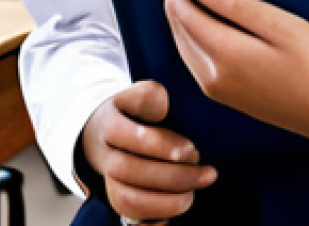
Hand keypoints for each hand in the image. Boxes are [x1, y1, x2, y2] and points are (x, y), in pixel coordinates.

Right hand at [80, 80, 216, 222]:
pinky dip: (154, 219)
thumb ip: (150, 95)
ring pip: (127, 199)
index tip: (189, 149)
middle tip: (204, 172)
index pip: (127, 135)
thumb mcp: (138, 94)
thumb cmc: (132, 111)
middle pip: (129, 171)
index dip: (158, 144)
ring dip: (165, 201)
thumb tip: (164, 106)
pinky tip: (177, 208)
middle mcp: (105, 155)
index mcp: (109, 124)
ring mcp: (108, 181)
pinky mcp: (118, 199)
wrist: (104, 133)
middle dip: (171, 175)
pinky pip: (130, 217)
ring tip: (193, 192)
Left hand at [164, 0, 308, 158]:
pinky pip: (197, 63)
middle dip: (181, 2)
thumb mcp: (274, 21)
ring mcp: (218, 93)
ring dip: (187, 21)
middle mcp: (211, 78)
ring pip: (185, 47)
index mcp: (222, 55)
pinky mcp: (228, 99)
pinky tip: (214, 27)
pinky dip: (197, 40)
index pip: (182, 12)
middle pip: (179, 30)